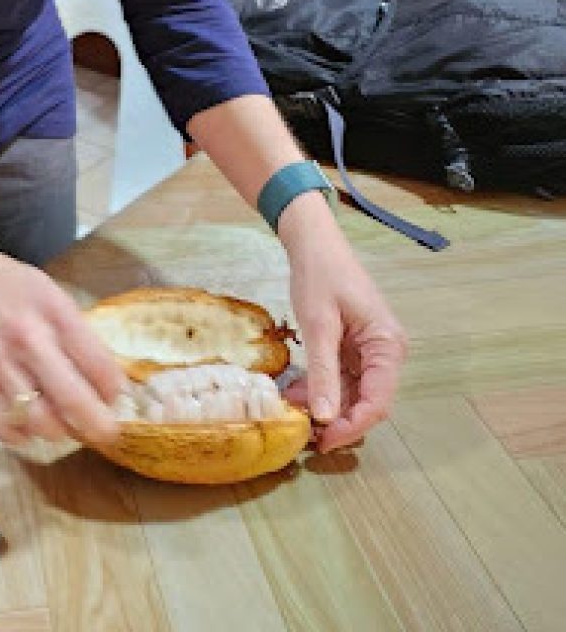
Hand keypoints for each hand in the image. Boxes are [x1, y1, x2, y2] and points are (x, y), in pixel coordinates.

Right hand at [0, 247, 123, 448]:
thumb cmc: (7, 284)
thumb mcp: (50, 293)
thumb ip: (76, 331)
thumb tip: (105, 374)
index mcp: (55, 313)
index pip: (98, 363)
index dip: (115, 390)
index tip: (118, 397)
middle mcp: (30, 340)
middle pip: (73, 399)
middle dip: (99, 425)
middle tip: (106, 432)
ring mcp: (0, 364)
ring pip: (41, 421)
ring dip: (59, 430)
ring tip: (65, 424)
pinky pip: (4, 426)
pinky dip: (22, 435)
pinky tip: (29, 425)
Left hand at [280, 199, 408, 451]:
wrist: (313, 242)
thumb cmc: (320, 276)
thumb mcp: (318, 325)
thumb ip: (323, 373)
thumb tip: (325, 419)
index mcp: (387, 345)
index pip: (378, 401)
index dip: (353, 425)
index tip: (322, 439)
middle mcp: (386, 352)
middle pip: (368, 402)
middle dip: (338, 419)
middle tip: (304, 433)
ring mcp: (370, 351)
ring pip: (353, 394)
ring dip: (326, 405)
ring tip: (293, 409)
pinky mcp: (353, 348)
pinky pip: (341, 379)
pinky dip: (321, 388)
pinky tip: (295, 392)